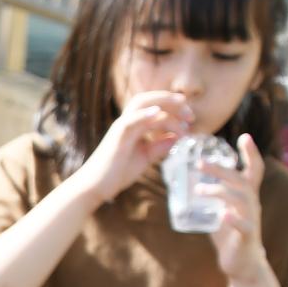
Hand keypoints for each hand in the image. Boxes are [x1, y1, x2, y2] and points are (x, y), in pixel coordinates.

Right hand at [75, 90, 191, 206]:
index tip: (191, 120)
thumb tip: (176, 137)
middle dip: (173, 103)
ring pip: (142, 105)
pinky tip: (157, 113)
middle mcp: (128, 122)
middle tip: (191, 116)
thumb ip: (159, 147)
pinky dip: (143, 114)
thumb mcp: (145, 158)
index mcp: (134, 126)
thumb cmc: (117, 173)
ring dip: (165, 105)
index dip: (176, 110)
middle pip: (151, 99)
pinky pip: (130, 120)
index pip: (156, 108)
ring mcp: (121, 127)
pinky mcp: (117, 136)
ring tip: (183, 115)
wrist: (95, 186)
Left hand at [200, 134, 270, 281]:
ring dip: (220, 191)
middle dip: (222, 169)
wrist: (242, 264)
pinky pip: (244, 226)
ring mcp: (251, 220)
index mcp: (246, 197)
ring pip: (242, 199)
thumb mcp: (221, 211)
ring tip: (199, 188)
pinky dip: (234, 219)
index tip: (244, 136)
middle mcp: (252, 204)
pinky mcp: (247, 237)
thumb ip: (212, 197)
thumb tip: (188, 182)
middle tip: (200, 162)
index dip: (251, 153)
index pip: (254, 170)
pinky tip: (223, 215)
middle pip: (242, 180)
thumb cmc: (230, 236)